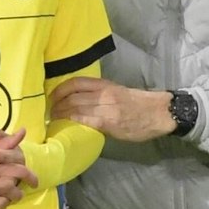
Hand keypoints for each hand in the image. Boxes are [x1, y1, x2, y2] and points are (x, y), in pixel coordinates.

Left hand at [49, 78, 175, 141]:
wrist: (159, 113)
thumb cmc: (139, 104)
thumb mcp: (118, 92)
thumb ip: (100, 96)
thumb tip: (80, 103)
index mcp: (105, 85)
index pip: (76, 83)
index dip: (60, 90)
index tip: (51, 98)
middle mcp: (103, 94)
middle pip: (72, 96)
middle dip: (56, 105)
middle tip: (49, 112)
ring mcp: (105, 108)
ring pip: (75, 107)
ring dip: (60, 114)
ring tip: (53, 120)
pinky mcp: (109, 122)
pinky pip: (84, 120)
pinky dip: (71, 121)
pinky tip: (64, 126)